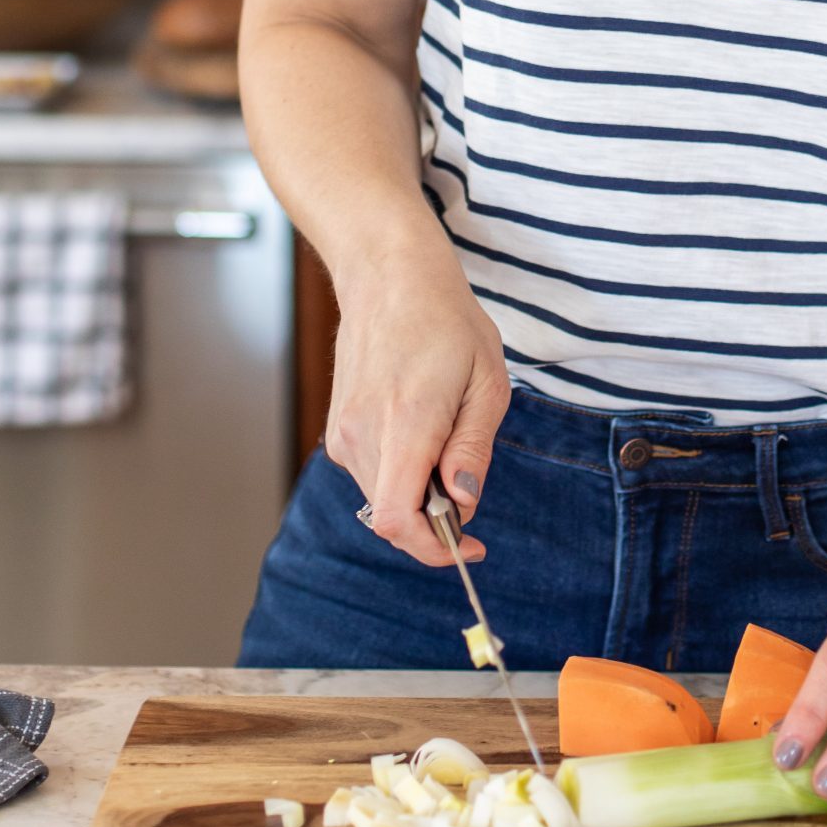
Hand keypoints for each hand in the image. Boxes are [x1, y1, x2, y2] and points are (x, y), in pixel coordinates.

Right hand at [325, 224, 509, 569]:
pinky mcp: (338, 430)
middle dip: (436, 516)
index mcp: (404, 422)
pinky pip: (373, 473)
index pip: (398, 521)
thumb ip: (473, 448)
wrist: (390, 278)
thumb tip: (463, 502)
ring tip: (444, 431)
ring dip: (419, 490)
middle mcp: (362, 433)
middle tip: (467, 473)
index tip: (469, 544)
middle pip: (395, 516)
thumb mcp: (487, 382)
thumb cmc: (446, 322)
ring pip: (384, 497)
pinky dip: (402, 470)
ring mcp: (343, 432)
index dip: (434, 548)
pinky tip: (420, 424)